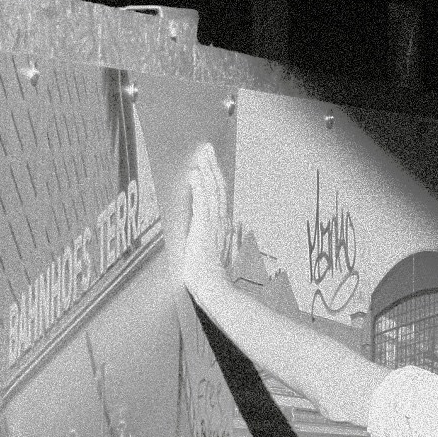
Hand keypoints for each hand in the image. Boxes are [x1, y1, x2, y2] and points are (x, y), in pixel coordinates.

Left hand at [164, 143, 232, 305]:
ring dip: (206, 172)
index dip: (216, 176)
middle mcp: (222, 221)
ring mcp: (213, 224)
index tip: (211, 162)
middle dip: (212, 166)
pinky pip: (202, 204)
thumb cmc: (218, 274)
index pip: (220, 195)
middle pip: (218, 187)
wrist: (214, 288)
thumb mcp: (229, 253)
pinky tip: (196, 175)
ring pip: (212, 192)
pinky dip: (200, 188)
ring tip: (201, 156)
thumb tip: (241, 223)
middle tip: (206, 148)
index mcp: (226, 225)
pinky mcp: (203, 229)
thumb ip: (235, 237)